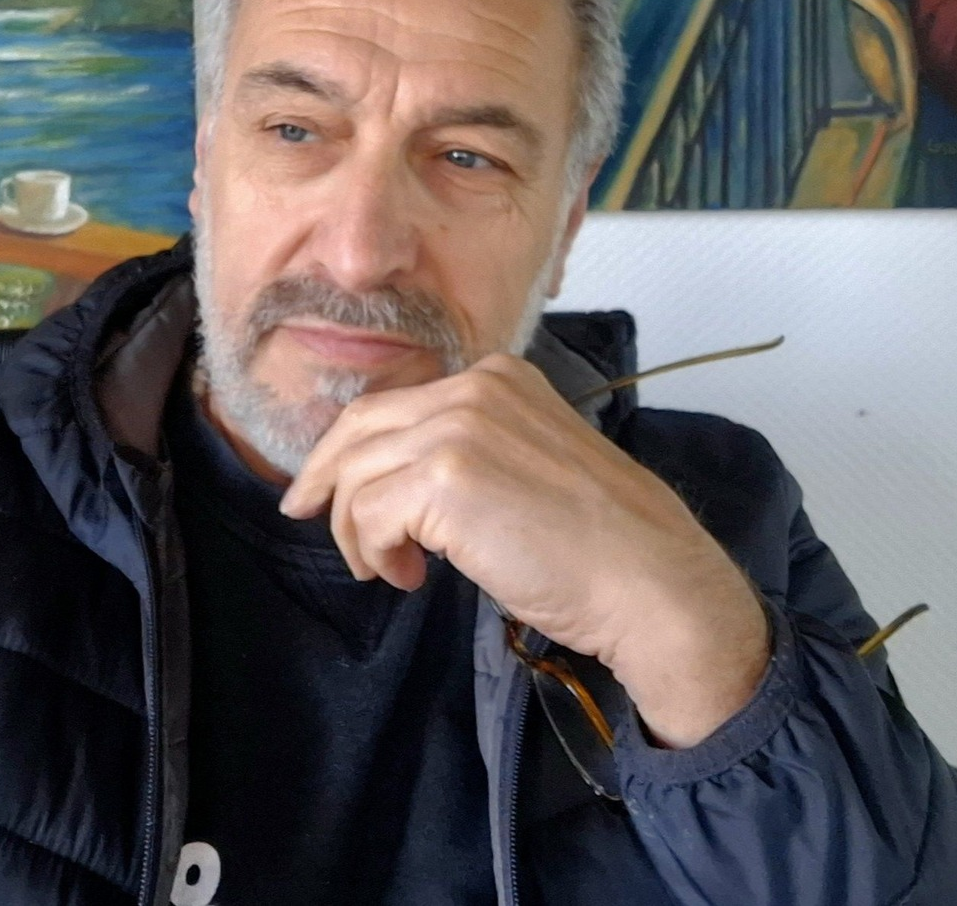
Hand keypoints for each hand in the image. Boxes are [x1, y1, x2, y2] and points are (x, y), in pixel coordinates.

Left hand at [279, 354, 769, 746]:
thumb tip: (397, 480)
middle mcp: (475, 387)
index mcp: (498, 377)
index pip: (394, 402)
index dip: (350, 447)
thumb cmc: (598, 543)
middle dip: (324, 477)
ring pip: (356, 474)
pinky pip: (367, 513)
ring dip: (357, 530)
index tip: (328, 486)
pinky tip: (408, 576)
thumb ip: (469, 453)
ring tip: (390, 570)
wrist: (649, 580)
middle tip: (307, 516)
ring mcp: (460, 428)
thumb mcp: (528, 465)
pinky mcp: (446, 478)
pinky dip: (373, 550)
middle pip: (360, 426)